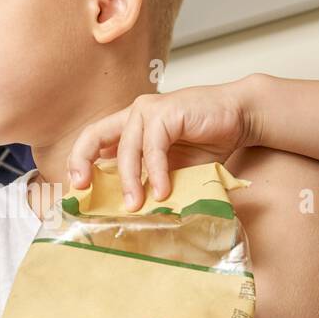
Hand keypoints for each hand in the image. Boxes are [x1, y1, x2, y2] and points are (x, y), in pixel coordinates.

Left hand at [66, 75, 261, 210]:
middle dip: (83, 163)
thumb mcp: (171, 167)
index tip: (77, 186)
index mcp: (130, 125)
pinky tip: (163, 190)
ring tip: (136, 206)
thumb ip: (149, 178)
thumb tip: (129, 208)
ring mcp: (150, 109)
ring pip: (127, 149)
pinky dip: (156, 171)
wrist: (241, 116)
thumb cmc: (207, 141)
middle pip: (95, 136)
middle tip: (86, 190)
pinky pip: (154, 147)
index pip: (93, 139)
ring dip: (131, 181)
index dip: (79, 160)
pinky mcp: (168, 111)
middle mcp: (135, 114)